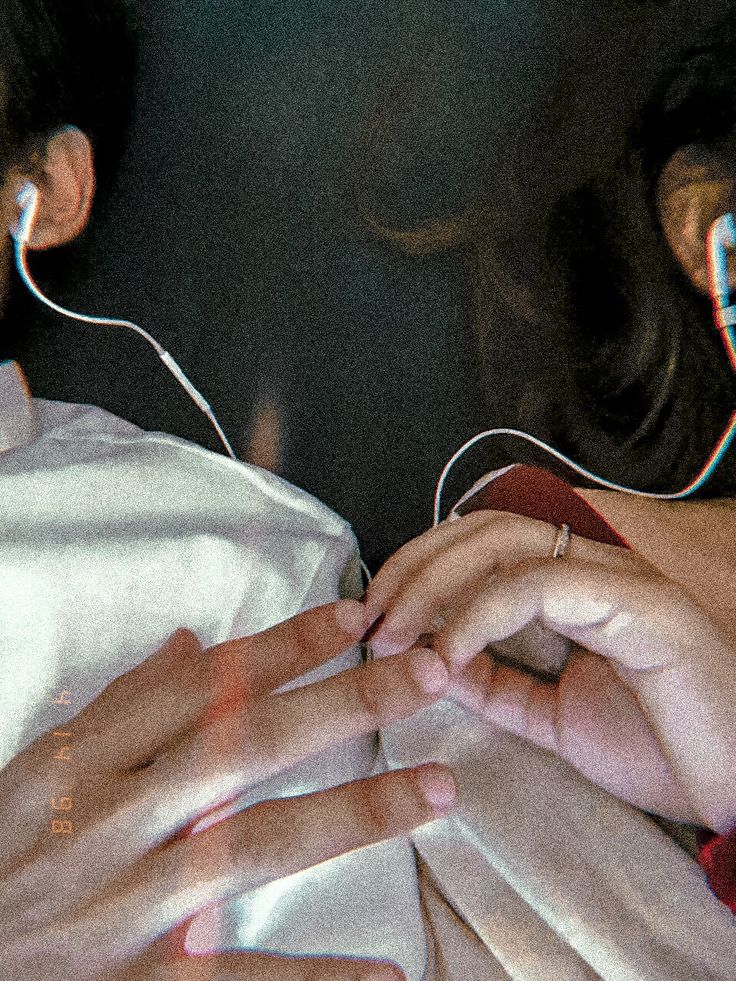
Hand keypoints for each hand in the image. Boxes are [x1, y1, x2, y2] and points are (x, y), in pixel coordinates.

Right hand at [0, 601, 455, 980]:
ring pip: (257, 844)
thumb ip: (121, 706)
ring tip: (437, 789)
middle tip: (426, 675)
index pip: (202, 688)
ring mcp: (128, 907)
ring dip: (356, 813)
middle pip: (245, 747)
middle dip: (342, 705)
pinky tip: (389, 975)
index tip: (354, 618)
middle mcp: (113, 823)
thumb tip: (190, 645)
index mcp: (88, 761)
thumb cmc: (2, 855)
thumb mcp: (40, 768)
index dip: (283, 648)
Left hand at [365, 511, 735, 831]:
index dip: (419, 569)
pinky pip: (540, 587)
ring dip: (434, 585)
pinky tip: (448, 655)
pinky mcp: (639, 605)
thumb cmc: (663, 752)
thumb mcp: (554, 718)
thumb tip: (432, 662)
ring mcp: (620, 580)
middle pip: (483, 531)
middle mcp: (596, 570)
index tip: (373, 618)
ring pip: (505, 544)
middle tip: (369, 619)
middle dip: (413, 567)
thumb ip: (498, 686)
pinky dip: (480, 614)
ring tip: (393, 636)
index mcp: (576, 588)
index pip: (483, 544)